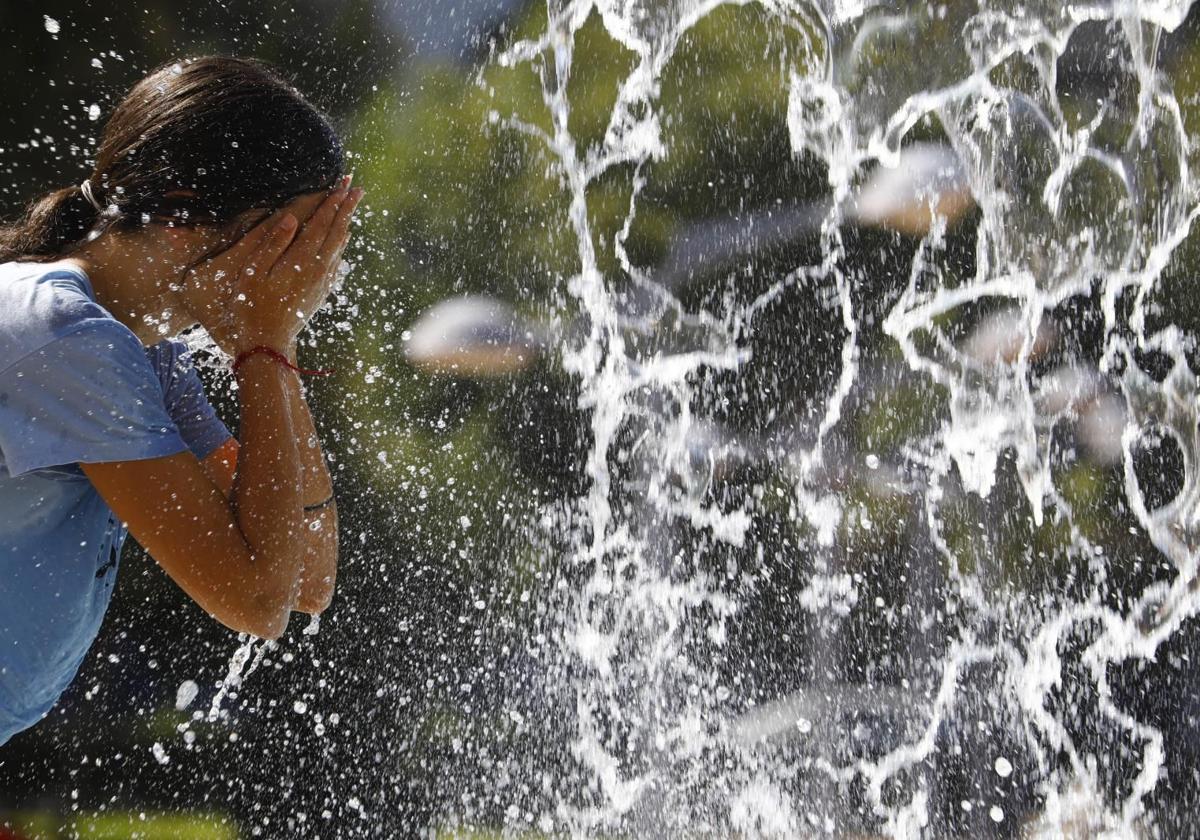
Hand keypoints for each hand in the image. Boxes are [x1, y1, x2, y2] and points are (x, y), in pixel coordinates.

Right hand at [179, 178, 363, 354]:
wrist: (267, 345)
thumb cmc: (251, 307)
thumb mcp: (254, 273)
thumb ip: (272, 244)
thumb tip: (290, 219)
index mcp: (301, 260)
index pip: (322, 223)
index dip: (333, 201)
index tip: (344, 184)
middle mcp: (318, 269)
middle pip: (337, 231)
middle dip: (346, 207)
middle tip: (356, 188)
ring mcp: (321, 282)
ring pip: (338, 247)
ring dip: (345, 224)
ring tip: (350, 209)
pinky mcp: (320, 292)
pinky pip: (335, 263)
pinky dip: (339, 246)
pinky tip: (340, 243)